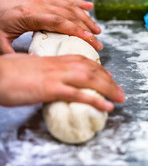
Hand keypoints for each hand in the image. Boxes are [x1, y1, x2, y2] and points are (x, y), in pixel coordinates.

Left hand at [0, 0, 102, 53]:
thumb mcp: (0, 41)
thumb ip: (13, 55)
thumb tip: (31, 67)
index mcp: (30, 15)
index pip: (59, 22)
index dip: (77, 30)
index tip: (90, 39)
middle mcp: (40, 5)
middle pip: (69, 16)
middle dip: (86, 28)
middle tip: (98, 41)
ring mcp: (43, 0)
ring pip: (70, 7)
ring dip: (86, 17)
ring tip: (98, 29)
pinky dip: (79, 3)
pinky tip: (89, 6)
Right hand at [0, 54, 124, 110]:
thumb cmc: (9, 71)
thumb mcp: (29, 65)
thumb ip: (42, 68)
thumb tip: (47, 72)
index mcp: (54, 59)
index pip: (82, 60)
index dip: (97, 68)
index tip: (107, 75)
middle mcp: (59, 65)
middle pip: (90, 69)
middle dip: (108, 79)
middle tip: (118, 89)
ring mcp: (56, 76)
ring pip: (89, 79)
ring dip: (108, 88)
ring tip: (119, 97)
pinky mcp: (51, 89)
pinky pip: (78, 95)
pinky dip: (95, 100)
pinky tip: (106, 106)